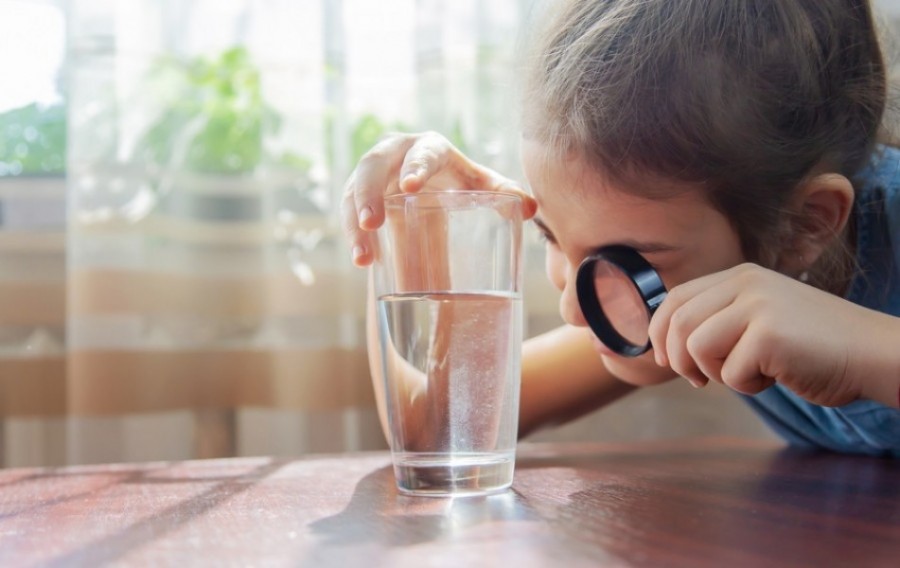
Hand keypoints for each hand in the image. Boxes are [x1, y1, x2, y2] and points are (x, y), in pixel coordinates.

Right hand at [341, 131, 536, 266]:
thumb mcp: (481, 187)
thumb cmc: (461, 184)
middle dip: (368, 193)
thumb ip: (504, 194)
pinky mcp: (359, 194)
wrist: (434, 189)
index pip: (422, 151)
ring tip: (363, 256)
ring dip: (354, 222)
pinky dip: (354, 237)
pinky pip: (350, 212)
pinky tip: (363, 262)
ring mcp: (373, 174)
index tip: (409, 186)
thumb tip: (530, 207)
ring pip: (354, 192)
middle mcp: (395, 154)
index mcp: (430, 148)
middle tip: (371, 222)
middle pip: (373, 166)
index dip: (414, 165)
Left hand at [648, 263, 896, 406]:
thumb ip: (720, 321)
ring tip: (751, 373)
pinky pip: (730, 373)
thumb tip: (667, 344)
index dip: (660, 331)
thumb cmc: (813, 346)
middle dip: (678, 359)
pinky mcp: (769, 334)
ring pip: (697, 347)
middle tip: (698, 381)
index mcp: (740, 276)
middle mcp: (745, 283)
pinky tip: (777, 376)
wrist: (872, 353)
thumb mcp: (760, 318)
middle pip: (678, 322)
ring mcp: (758, 306)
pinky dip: (748, 386)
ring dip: (717, 373)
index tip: (664, 359)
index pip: (675, 298)